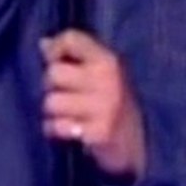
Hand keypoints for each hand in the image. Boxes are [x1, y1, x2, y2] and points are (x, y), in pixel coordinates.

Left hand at [39, 28, 144, 184]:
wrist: (142, 146)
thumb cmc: (115, 106)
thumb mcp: (103, 76)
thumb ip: (76, 58)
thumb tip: (44, 44)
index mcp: (108, 61)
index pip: (72, 38)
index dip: (55, 48)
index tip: (55, 62)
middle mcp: (107, 79)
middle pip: (53, 72)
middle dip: (52, 87)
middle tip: (65, 97)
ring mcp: (103, 107)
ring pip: (51, 102)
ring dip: (54, 113)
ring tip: (69, 117)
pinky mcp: (97, 133)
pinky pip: (56, 127)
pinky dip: (56, 131)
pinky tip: (70, 131)